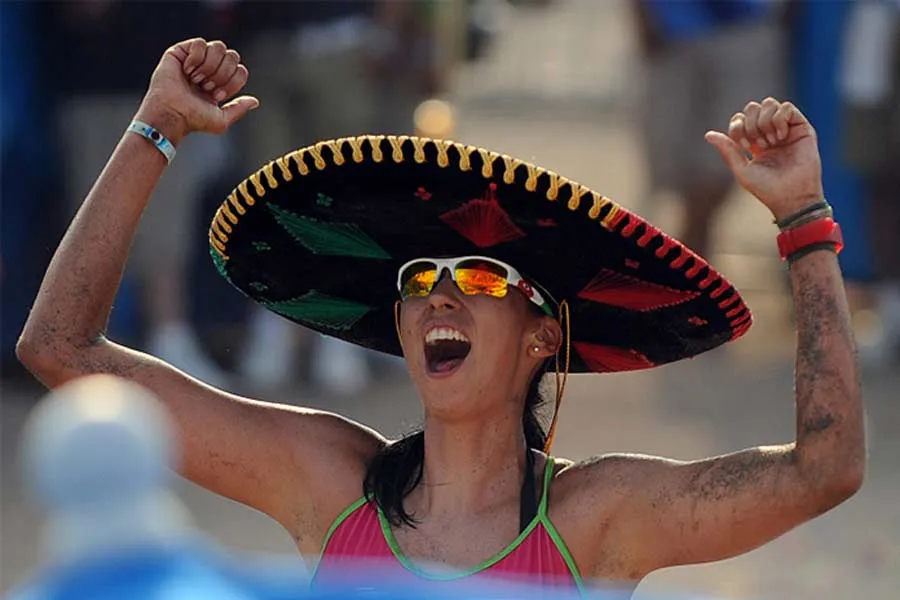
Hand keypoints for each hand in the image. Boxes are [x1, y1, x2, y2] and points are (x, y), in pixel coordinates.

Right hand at [135, 39, 258, 143]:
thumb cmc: (193, 119)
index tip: (217, 95)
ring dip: (209, 67)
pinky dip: (196, 58)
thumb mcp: (221, 120)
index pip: (240, 70)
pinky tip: (187, 70)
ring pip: (218, 47)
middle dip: (222, 74)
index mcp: (220, 82)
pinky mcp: (181, 51)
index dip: (232, 82)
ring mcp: (196, 58)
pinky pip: (200, 43)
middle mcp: (210, 69)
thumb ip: (239, 109)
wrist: (172, 114)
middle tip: (206, 87)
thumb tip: (255, 101)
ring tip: (196, 79)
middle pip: (233, 56)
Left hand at [705, 98, 823, 220]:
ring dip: (765, 122)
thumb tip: (708, 135)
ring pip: (769, 103)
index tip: (745, 146)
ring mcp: (786, 128)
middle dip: (751, 124)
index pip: (740, 119)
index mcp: (754, 142)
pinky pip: (787, 107)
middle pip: (753, 107)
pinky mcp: (802, 128)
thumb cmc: (766, 188)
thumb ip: (727, 150)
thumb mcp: (741, 169)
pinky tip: (781, 137)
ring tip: (771, 142)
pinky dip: (779, 119)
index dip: (738, 127)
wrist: (792, 197)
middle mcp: (770, 132)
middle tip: (759, 144)